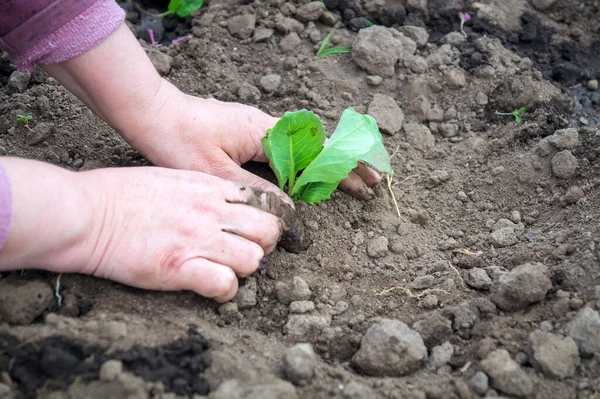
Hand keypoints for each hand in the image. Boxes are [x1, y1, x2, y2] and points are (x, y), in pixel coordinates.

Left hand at [41, 23, 381, 201]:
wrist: (152, 115)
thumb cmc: (178, 140)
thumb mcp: (217, 174)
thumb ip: (256, 192)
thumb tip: (289, 211)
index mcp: (266, 132)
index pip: (317, 151)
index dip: (345, 169)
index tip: (369, 182)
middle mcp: (268, 125)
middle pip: (319, 146)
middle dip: (348, 165)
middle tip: (373, 183)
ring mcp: (259, 127)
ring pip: (306, 147)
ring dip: (330, 164)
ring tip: (352, 181)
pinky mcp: (248, 132)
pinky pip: (289, 148)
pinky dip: (308, 162)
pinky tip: (312, 176)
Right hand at [81, 167, 282, 301]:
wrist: (86, 214)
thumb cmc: (120, 194)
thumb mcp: (172, 177)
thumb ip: (203, 189)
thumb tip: (223, 203)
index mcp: (208, 187)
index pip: (263, 201)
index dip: (267, 218)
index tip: (258, 230)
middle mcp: (210, 211)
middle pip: (268, 230)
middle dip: (265, 245)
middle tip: (248, 252)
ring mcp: (196, 239)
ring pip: (254, 259)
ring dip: (246, 269)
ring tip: (228, 269)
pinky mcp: (178, 268)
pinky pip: (225, 284)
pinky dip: (225, 291)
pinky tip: (213, 287)